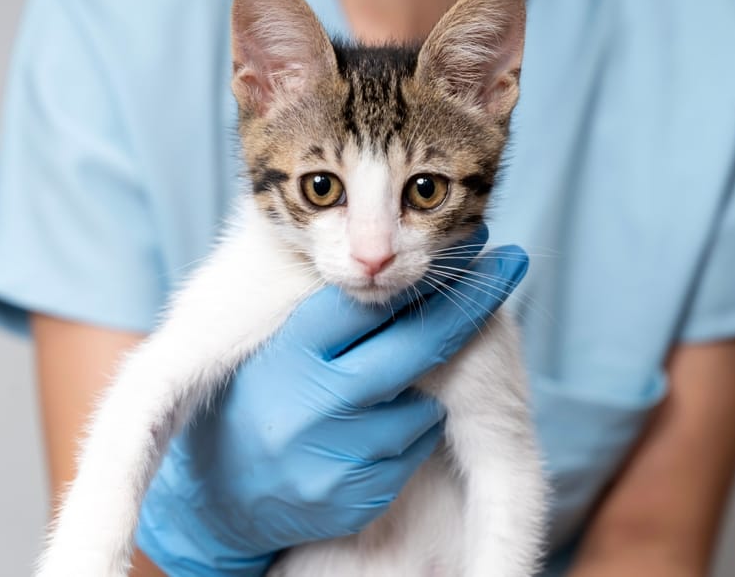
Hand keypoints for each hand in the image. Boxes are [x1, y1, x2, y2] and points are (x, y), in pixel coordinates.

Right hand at [136, 228, 528, 575]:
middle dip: (472, 302)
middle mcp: (314, 401)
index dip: (427, 268)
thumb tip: (398, 261)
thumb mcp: (274, 343)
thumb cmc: (257, 399)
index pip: (370, 299)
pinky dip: (407, 435)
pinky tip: (375, 431)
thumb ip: (327, 308)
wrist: (222, 497)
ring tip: (383, 387)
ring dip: (423, 386)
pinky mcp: (356, 496)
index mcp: (290, 351)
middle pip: (418, 345)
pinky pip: (412, 452)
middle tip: (513, 264)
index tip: (471, 237)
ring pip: (424, 404)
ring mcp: (337, 454)